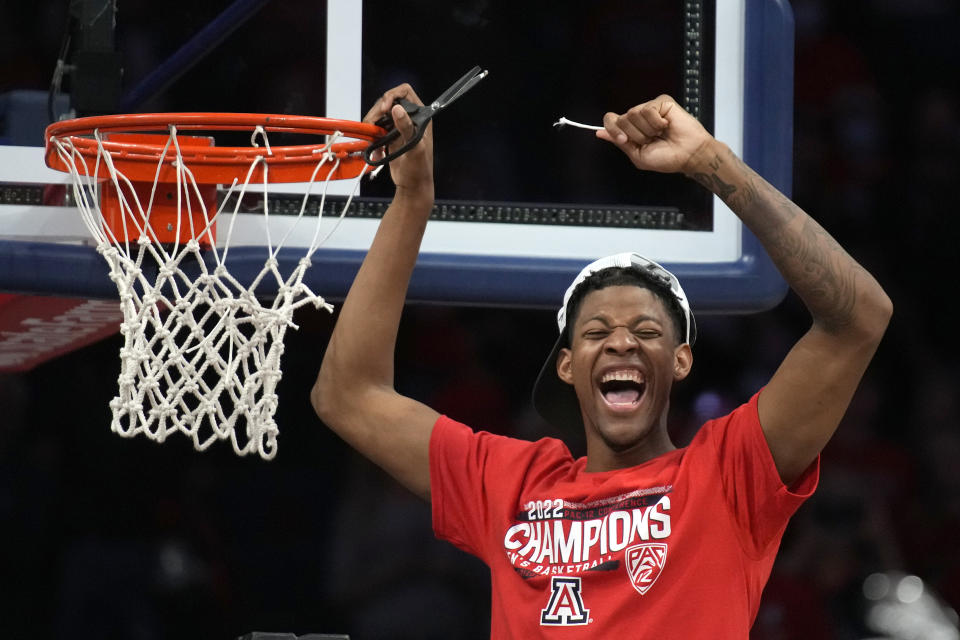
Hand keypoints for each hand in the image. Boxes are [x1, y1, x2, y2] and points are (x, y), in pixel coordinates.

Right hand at [364, 84, 433, 195]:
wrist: (412, 186)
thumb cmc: (419, 170)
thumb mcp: (415, 148)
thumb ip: (407, 128)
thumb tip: (398, 108)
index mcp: (420, 118)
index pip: (405, 92)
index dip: (392, 96)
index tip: (384, 109)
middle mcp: (410, 119)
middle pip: (388, 102)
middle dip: (377, 111)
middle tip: (371, 125)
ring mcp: (399, 128)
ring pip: (380, 115)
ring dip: (372, 124)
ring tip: (370, 138)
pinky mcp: (390, 137)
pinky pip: (377, 129)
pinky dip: (372, 136)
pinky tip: (374, 148)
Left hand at [596, 95, 712, 174]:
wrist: (687, 154)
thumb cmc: (666, 158)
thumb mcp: (638, 155)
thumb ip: (620, 142)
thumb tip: (599, 133)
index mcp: (630, 130)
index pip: (610, 120)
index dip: (614, 130)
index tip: (625, 140)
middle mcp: (637, 117)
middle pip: (621, 119)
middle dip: (635, 134)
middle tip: (651, 140)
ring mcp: (649, 108)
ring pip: (633, 113)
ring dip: (647, 130)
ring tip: (660, 133)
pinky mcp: (661, 102)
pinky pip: (648, 109)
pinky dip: (656, 122)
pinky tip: (665, 125)